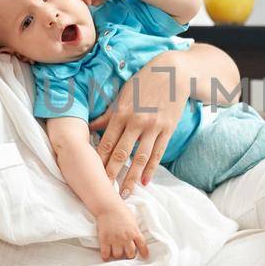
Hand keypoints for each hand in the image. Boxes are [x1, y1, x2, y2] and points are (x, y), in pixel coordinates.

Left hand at [88, 53, 185, 194]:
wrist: (173, 72)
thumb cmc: (144, 82)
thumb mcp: (123, 94)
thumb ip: (108, 114)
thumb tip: (90, 128)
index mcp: (121, 112)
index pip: (106, 142)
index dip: (98, 160)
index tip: (92, 175)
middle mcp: (136, 121)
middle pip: (120, 153)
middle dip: (111, 174)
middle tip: (104, 191)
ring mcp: (153, 126)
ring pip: (139, 157)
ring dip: (131, 178)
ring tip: (124, 193)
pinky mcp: (168, 129)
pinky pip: (158, 153)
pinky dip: (151, 169)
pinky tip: (145, 182)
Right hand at [96, 204, 148, 260]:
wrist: (109, 206)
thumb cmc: (121, 211)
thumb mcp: (132, 221)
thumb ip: (135, 230)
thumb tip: (136, 239)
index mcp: (135, 232)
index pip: (142, 245)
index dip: (144, 252)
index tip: (145, 257)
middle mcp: (126, 238)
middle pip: (130, 254)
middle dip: (129, 255)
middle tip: (126, 254)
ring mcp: (115, 239)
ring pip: (118, 255)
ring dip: (118, 256)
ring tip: (116, 254)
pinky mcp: (105, 240)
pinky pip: (105, 254)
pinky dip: (106, 257)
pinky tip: (106, 257)